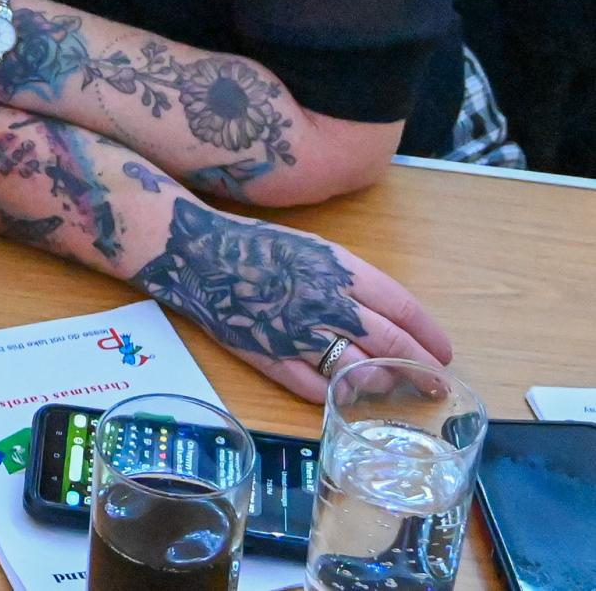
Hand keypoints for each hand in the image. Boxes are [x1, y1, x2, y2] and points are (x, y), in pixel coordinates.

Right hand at [141, 208, 454, 404]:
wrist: (197, 253)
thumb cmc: (255, 245)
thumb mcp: (312, 248)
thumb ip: (349, 280)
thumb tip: (387, 314)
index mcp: (340, 270)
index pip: (402, 308)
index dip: (428, 335)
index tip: (444, 352)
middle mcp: (326, 302)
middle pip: (389, 344)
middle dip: (420, 369)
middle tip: (435, 385)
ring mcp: (299, 334)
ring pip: (359, 372)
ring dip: (382, 386)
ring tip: (393, 390)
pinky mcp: (273, 358)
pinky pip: (317, 388)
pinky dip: (337, 395)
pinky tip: (346, 396)